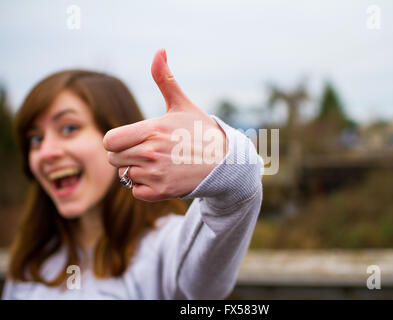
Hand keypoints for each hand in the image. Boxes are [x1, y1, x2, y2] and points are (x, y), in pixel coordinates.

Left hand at [103, 49, 227, 200]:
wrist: (224, 163)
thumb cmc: (200, 132)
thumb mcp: (183, 105)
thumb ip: (165, 79)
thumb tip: (159, 50)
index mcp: (152, 129)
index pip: (109, 141)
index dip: (117, 140)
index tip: (130, 139)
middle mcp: (151, 152)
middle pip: (114, 158)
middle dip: (125, 155)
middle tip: (146, 151)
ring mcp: (157, 174)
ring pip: (125, 175)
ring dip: (136, 171)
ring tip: (158, 164)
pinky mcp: (162, 192)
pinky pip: (136, 192)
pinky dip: (145, 187)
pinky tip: (161, 177)